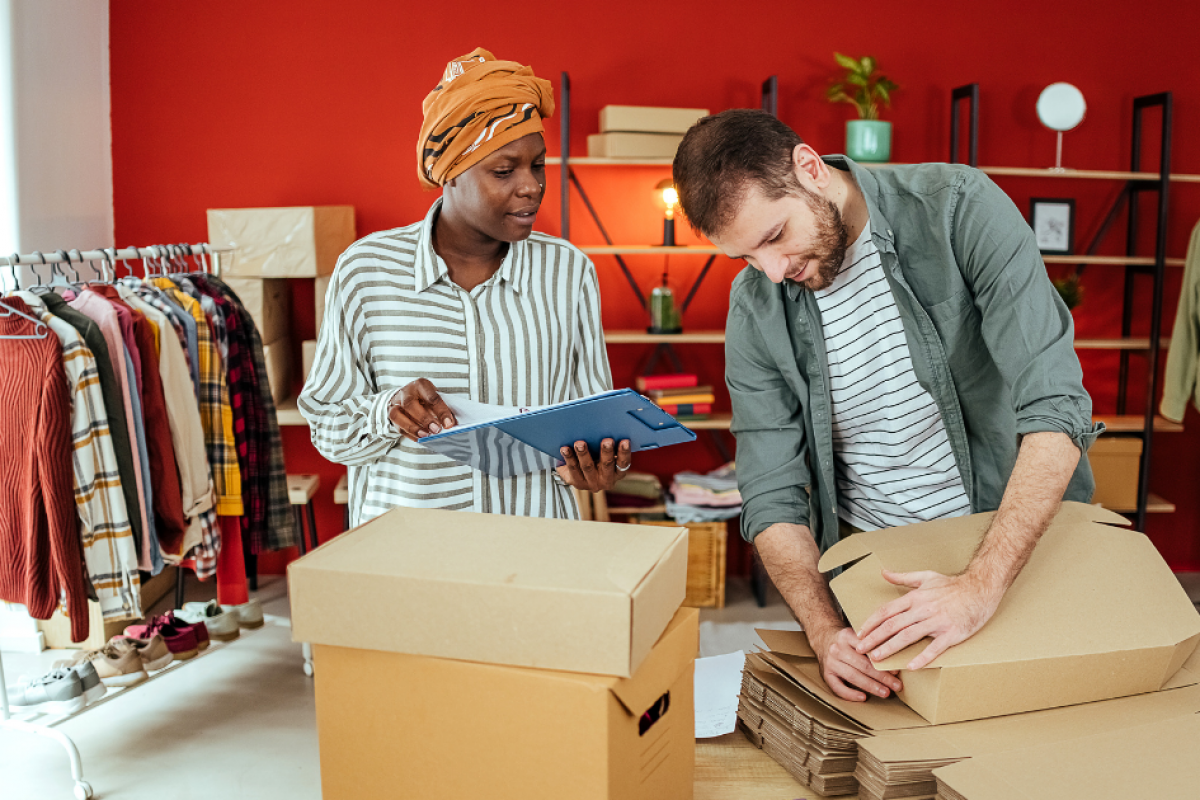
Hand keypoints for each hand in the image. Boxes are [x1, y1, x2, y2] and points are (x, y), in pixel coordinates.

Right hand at [388, 379, 456, 439]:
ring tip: (425, 436)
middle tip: (436, 430)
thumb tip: (450, 425)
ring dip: (412, 428)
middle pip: (410, 404)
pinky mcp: (391, 414)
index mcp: (421, 385)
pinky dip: (409, 434)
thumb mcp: (435, 397)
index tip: (449, 424)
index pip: (431, 397)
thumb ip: (442, 409)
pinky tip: (419, 438)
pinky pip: (398, 426)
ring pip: (397, 415)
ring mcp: (396, 403)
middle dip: (424, 419)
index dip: (441, 411)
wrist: (408, 394)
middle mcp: (406, 392)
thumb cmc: (425, 397)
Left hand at [555, 438, 631, 491]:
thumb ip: (611, 446)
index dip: (624, 452)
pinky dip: (569, 458)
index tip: (625, 441)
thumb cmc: (598, 459)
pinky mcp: (577, 482)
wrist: (581, 474)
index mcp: (617, 473)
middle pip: (606, 465)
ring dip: (584, 454)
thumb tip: (608, 426)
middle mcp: (606, 480)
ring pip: (587, 467)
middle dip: (606, 452)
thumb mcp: (607, 455)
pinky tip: (565, 449)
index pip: (623, 463)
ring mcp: (591, 483)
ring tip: (580, 443)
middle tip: (607, 441)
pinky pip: (572, 469)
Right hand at [808, 624, 902, 702]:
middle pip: (862, 665)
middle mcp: (837, 649)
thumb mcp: (857, 634)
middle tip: (897, 685)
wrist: (823, 638)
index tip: (896, 671)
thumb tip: (896, 657)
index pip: (867, 649)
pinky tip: (863, 697)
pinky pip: (837, 687)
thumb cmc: (847, 640)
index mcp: (846, 636)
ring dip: (871, 686)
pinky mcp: (826, 674)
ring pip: (853, 676)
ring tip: (886, 693)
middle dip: (882, 677)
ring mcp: (830, 662)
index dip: (882, 661)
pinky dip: (850, 694)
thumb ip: (872, 642)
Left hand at [855, 570, 1003, 669]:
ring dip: (890, 648)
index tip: (860, 633)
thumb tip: (883, 573)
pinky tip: (910, 666)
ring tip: (877, 658)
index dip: (871, 623)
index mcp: (915, 597)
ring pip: (908, 636)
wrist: (981, 588)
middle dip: (874, 638)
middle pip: (892, 625)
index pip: (886, 611)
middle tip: (860, 650)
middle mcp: (923, 609)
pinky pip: (934, 648)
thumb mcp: (926, 576)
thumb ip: (903, 577)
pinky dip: (922, 658)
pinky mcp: (952, 633)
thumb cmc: (953, 585)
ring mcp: (937, 621)